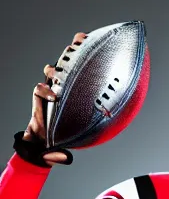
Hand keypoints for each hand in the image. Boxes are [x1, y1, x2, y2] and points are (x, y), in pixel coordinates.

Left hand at [22, 32, 87, 166]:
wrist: (47, 138)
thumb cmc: (47, 142)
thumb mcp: (48, 151)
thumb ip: (55, 156)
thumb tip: (65, 159)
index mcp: (44, 105)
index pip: (39, 89)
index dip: (44, 89)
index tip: (56, 95)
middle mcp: (54, 92)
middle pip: (54, 70)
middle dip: (62, 62)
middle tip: (70, 53)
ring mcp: (65, 87)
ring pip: (66, 65)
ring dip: (72, 53)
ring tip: (83, 40)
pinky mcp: (76, 86)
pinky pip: (80, 69)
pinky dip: (87, 58)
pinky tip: (98, 49)